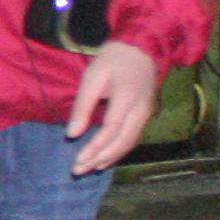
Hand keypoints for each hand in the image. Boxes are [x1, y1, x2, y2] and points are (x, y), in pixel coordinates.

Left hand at [67, 40, 160, 174]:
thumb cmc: (113, 60)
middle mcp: (142, 110)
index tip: (78, 160)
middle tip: (80, 171)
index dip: (95, 147)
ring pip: (130, 143)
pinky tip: (106, 159)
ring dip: (110, 158)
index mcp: (127, 97)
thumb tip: (72, 134)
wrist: (141, 49)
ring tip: (90, 169)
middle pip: (123, 141)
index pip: (111, 129)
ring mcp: (147, 114)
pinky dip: (119, 151)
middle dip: (101, 158)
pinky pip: (133, 138)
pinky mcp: (146, 116)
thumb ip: (83, 106)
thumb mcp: (93, 77)